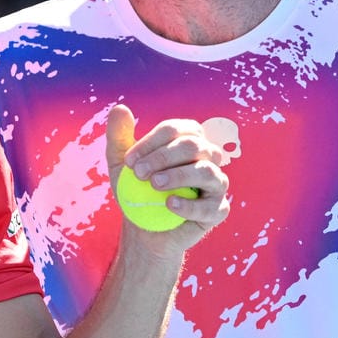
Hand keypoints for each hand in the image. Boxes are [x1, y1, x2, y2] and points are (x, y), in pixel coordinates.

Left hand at [104, 104, 231, 250]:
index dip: (151, 142)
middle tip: (139, 174)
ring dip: (179, 175)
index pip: (174, 130)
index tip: (129, 161)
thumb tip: (120, 108)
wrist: (144, 229)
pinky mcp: (218, 210)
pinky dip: (189, 205)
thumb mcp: (122, 165)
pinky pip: (211, 205)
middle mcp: (208, 157)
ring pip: (207, 171)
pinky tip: (169, 204)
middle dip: (163, 157)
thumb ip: (119, 137)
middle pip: (192, 145)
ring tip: (155, 184)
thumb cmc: (136, 191)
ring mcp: (217, 183)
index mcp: (189, 138)